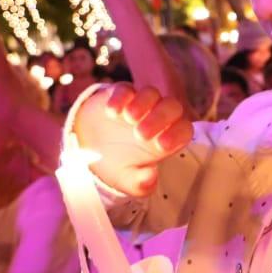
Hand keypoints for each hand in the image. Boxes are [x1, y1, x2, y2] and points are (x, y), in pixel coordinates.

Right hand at [70, 84, 191, 195]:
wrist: (88, 152)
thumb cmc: (117, 165)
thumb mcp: (128, 180)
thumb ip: (141, 183)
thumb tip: (151, 177)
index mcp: (166, 138)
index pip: (184, 130)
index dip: (177, 135)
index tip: (161, 146)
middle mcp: (157, 118)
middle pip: (172, 107)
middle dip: (160, 118)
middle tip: (141, 134)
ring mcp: (139, 104)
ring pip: (151, 93)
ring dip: (143, 103)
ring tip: (129, 118)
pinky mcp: (119, 95)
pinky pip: (125, 89)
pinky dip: (120, 96)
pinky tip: (111, 112)